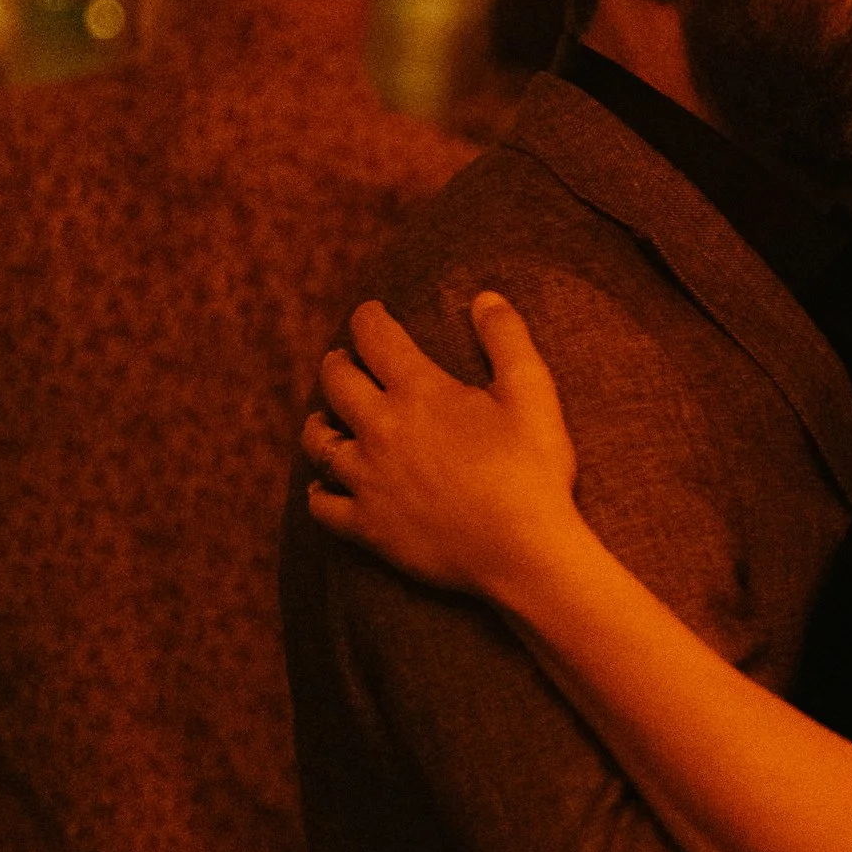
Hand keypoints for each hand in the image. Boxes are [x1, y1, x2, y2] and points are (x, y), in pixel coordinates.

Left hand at [305, 293, 579, 604]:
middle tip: (343, 360)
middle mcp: (381, 430)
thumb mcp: (532, 393)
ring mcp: (368, 481)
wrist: (523, 553)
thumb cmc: (533, 471)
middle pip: (335, 382)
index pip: (375, 337)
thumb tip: (485, 297)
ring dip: (319, 423)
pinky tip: (321, 487)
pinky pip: (322, 506)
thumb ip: (507, 339)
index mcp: (418, 391)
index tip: (370, 313)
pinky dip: (318, 492)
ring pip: (319, 442)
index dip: (368, 318)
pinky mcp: (368, 527)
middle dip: (338, 363)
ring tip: (325, 418)